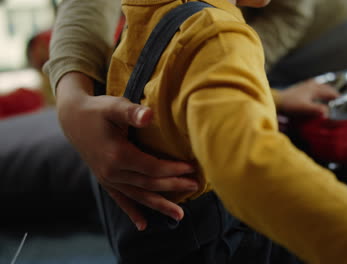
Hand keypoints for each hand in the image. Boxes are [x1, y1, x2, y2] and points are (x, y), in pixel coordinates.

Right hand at [55, 72, 198, 230]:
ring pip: (138, 196)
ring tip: (180, 216)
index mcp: (117, 155)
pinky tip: (143, 225)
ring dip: (159, 206)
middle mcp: (112, 172)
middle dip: (174, 186)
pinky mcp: (105, 181)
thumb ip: (132, 112)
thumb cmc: (98, 109)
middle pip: (149, 184)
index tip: (192, 168)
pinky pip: (121, 200)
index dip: (173, 170)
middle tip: (195, 185)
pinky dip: (132, 212)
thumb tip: (149, 115)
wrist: (73, 118)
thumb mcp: (114, 106)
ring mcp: (107, 179)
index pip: (152, 168)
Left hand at [276, 78, 338, 116]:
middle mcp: (310, 86)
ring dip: (324, 88)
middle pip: (324, 87)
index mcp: (313, 90)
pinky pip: (311, 85)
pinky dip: (316, 87)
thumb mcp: (305, 108)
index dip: (335, 96)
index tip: (341, 99)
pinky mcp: (298, 88)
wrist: (277, 100)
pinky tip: (313, 89)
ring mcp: (304, 86)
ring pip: (318, 85)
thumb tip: (327, 113)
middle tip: (336, 96)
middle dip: (331, 91)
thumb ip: (317, 110)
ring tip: (327, 91)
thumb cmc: (291, 104)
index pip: (328, 92)